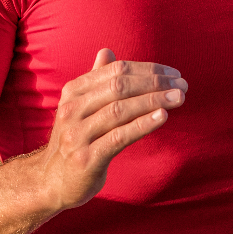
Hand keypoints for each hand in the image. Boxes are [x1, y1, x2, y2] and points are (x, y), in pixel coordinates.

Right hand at [37, 48, 185, 211]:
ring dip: (154, 101)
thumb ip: (94, 81)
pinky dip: (142, 124)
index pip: (116, 71)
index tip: (173, 74)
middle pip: (119, 87)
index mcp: (73, 92)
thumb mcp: (79, 108)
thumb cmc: (74, 141)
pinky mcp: (86, 158)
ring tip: (179, 98)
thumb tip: (107, 51)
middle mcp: (72, 109)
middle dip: (155, 83)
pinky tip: (162, 117)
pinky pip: (118, 137)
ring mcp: (77, 134)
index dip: (148, 70)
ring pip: (120, 110)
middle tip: (182, 85)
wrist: (50, 182)